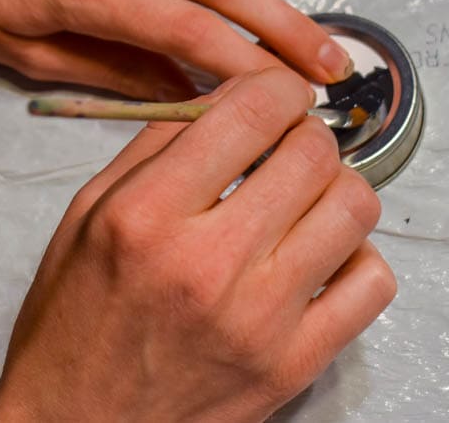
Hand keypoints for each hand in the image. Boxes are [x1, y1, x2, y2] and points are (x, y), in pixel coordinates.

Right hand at [0, 68, 395, 421]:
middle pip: (312, 154)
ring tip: (306, 199)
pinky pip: (373, 283)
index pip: (251, 112)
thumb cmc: (75, 320)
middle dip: (306, 133)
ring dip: (336, 187)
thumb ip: (155, 146)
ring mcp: (261, 319)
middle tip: (288, 147)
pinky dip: (357, 256)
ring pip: (354, 207)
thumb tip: (224, 97)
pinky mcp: (295, 364)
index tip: (279, 94)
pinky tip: (321, 256)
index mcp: (148, 215)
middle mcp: (209, 263)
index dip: (277, 86)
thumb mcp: (87, 215)